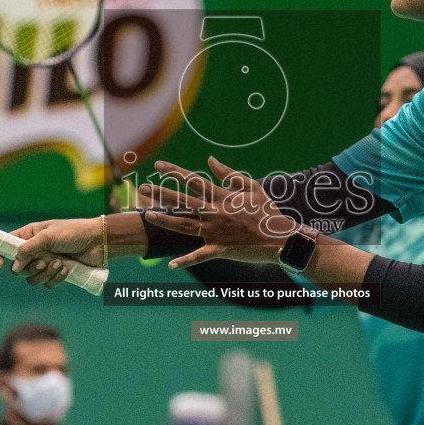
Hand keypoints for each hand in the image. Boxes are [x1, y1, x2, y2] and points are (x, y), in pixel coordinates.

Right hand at [0, 218, 104, 288]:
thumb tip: (14, 267)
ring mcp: (46, 262)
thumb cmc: (74, 232)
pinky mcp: (57, 273)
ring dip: (45, 274)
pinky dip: (56, 278)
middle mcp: (35, 250)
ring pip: (32, 279)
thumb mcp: (49, 236)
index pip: (6, 244)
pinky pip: (47, 284)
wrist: (99, 242)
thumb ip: (28, 250)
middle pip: (19, 268)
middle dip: (31, 267)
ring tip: (60, 263)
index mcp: (30, 235)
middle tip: (44, 261)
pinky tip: (67, 269)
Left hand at [138, 157, 295, 268]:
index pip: (194, 181)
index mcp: (223, 197)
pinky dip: (186, 261)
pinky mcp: (220, 250)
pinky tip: (171, 265)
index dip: (174, 172)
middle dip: (162, 194)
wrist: (280, 238)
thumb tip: (210, 159)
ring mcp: (216, 233)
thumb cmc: (267, 212)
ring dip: (165, 220)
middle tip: (143, 188)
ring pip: (185, 226)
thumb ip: (229, 174)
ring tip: (147, 214)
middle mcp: (216, 214)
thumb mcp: (252, 187)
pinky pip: (200, 256)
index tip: (158, 165)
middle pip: (183, 202)